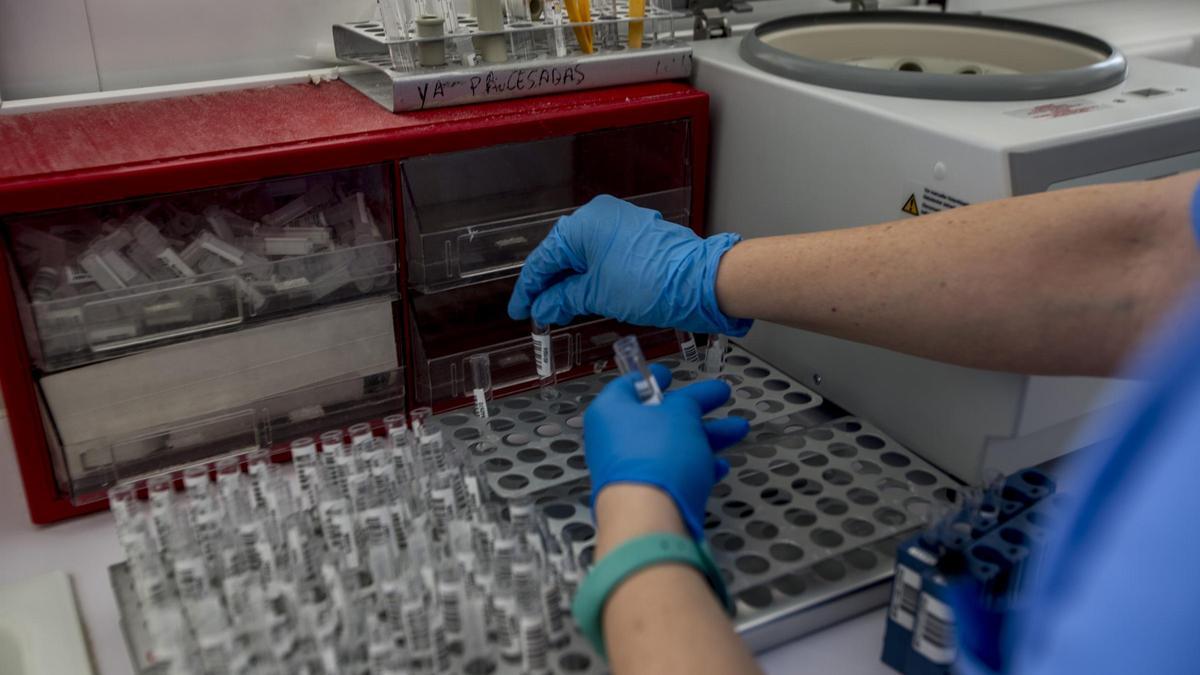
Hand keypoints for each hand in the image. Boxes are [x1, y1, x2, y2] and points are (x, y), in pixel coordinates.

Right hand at [507, 195, 751, 335]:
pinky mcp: (637, 235)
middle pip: (562, 254)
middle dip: (549, 285)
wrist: (699, 282)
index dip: (529, 290)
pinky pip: (603, 254)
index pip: (543, 259)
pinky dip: (591, 275)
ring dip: (570, 282)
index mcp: (583, 224)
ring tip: (559, 309)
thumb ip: (562, 300)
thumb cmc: (653, 283)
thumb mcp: (596, 295)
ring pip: (583, 255)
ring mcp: (621, 223)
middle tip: (538, 313)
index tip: (520, 310)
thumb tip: (543, 308)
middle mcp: (600, 216)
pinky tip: (584, 295)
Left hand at [583, 364, 749, 538]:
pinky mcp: (645, 496)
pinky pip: (674, 474)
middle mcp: (615, 440)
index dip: (653, 377)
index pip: (630, 385)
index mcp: (611, 411)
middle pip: (660, 417)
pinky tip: (719, 467)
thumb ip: (688, 402)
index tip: (668, 374)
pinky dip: (697, 467)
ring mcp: (629, 469)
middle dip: (697, 409)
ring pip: (672, 446)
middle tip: (720, 397)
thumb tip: (689, 402)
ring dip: (706, 437)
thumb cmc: (657, 456)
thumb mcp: (681, 414)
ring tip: (738, 431)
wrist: (649, 518)